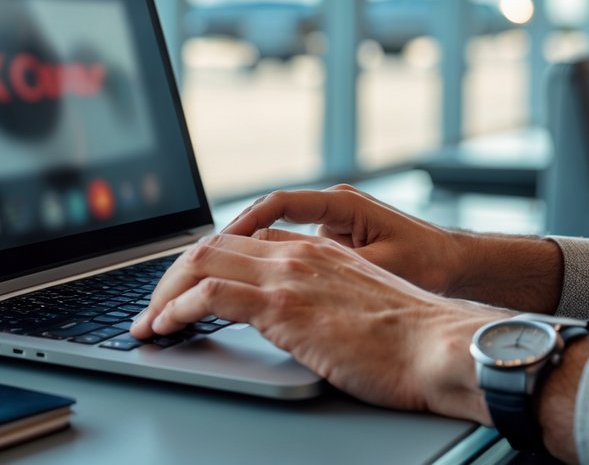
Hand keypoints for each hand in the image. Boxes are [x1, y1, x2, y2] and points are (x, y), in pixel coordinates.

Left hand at [130, 230, 504, 418]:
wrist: (440, 347)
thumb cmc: (411, 340)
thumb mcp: (360, 304)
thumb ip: (325, 298)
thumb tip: (302, 319)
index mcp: (316, 250)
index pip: (240, 240)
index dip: (202, 264)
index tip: (181, 290)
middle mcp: (297, 253)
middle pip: (211, 246)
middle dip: (171, 276)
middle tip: (152, 308)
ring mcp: (289, 276)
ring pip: (202, 263)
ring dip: (164, 293)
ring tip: (149, 323)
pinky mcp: (283, 306)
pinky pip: (209, 296)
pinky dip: (176, 310)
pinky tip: (165, 328)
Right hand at [222, 184, 464, 294]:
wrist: (457, 265)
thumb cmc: (428, 263)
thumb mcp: (382, 266)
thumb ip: (338, 263)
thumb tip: (292, 272)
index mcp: (341, 204)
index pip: (278, 204)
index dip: (244, 224)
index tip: (220, 244)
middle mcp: (331, 207)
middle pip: (266, 215)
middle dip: (231, 239)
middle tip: (198, 264)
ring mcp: (330, 223)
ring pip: (273, 231)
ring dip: (244, 252)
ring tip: (211, 276)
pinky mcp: (332, 241)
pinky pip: (287, 245)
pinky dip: (265, 261)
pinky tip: (246, 285)